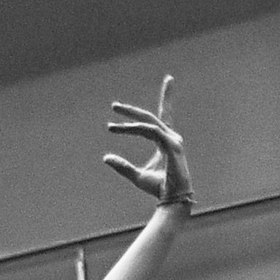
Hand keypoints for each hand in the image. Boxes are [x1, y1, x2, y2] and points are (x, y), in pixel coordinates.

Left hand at [104, 75, 191, 209]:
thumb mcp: (135, 175)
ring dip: (129, 122)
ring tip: (111, 126)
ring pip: (148, 123)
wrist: (171, 200)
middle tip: (114, 106)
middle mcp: (171, 137)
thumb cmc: (157, 188)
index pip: (163, 115)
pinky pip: (152, 131)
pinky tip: (123, 129)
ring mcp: (173, 140)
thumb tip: (106, 158)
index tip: (169, 79)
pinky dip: (136, 129)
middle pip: (150, 116)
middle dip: (132, 110)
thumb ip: (122, 166)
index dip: (167, 97)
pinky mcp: (172, 145)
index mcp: (165, 141)